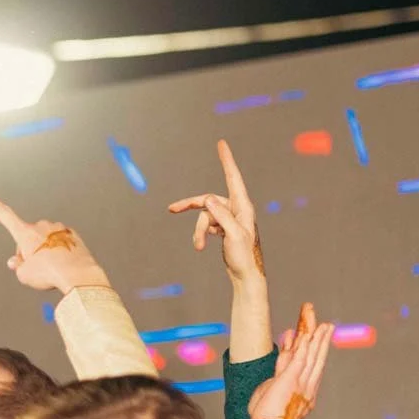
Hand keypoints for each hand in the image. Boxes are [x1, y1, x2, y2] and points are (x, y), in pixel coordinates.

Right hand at [0, 188, 109, 293]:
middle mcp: (41, 227)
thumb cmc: (52, 273)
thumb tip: (18, 262)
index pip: (4, 215)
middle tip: (35, 267)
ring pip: (45, 239)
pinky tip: (62, 263)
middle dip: (29, 249)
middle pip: (28, 237)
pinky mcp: (72, 235)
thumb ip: (18, 266)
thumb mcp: (24, 275)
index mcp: (26, 234)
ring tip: (52, 267)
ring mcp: (58, 229)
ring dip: (45, 250)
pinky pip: (60, 241)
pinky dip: (60, 250)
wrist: (78, 275)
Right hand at [167, 140, 264, 283]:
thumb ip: (222, 216)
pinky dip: (202, 234)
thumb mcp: (233, 235)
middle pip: (208, 200)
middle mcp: (237, 209)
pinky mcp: (224, 227)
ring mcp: (229, 218)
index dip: (226, 160)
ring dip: (198, 230)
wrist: (246, 275)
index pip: (233, 178)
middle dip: (190, 207)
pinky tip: (202, 245)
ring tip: (198, 246)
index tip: (222, 144)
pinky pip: (207, 224)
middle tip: (172, 209)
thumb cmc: (244, 256)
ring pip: (205, 215)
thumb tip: (208, 199)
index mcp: (243, 207)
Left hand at [248, 304, 332, 418]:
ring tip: (323, 325)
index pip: (306, 366)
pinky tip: (308, 334)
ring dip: (317, 338)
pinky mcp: (291, 379)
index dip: (309, 351)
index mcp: (304, 392)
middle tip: (326, 326)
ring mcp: (301, 383)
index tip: (308, 337)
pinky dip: (305, 345)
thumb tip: (275, 375)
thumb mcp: (270, 394)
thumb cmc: (266, 418)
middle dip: (321, 341)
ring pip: (312, 356)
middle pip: (315, 359)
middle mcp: (307, 386)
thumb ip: (275, 381)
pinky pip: (300, 359)